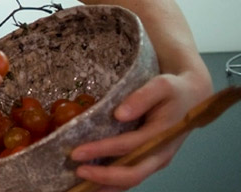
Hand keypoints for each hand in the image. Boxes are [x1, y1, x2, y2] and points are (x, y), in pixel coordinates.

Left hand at [69, 70, 212, 189]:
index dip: (101, 151)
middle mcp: (159, 154)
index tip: (76, 152)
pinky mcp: (150, 161)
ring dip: (106, 185)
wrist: (192, 97)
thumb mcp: (161, 85)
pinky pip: (130, 175)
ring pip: (131, 181)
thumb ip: (142, 98)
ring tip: (80, 184)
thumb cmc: (174, 90)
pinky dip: (112, 182)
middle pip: (132, 175)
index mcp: (162, 136)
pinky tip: (93, 182)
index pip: (128, 147)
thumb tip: (119, 114)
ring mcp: (155, 161)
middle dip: (103, 177)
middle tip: (77, 171)